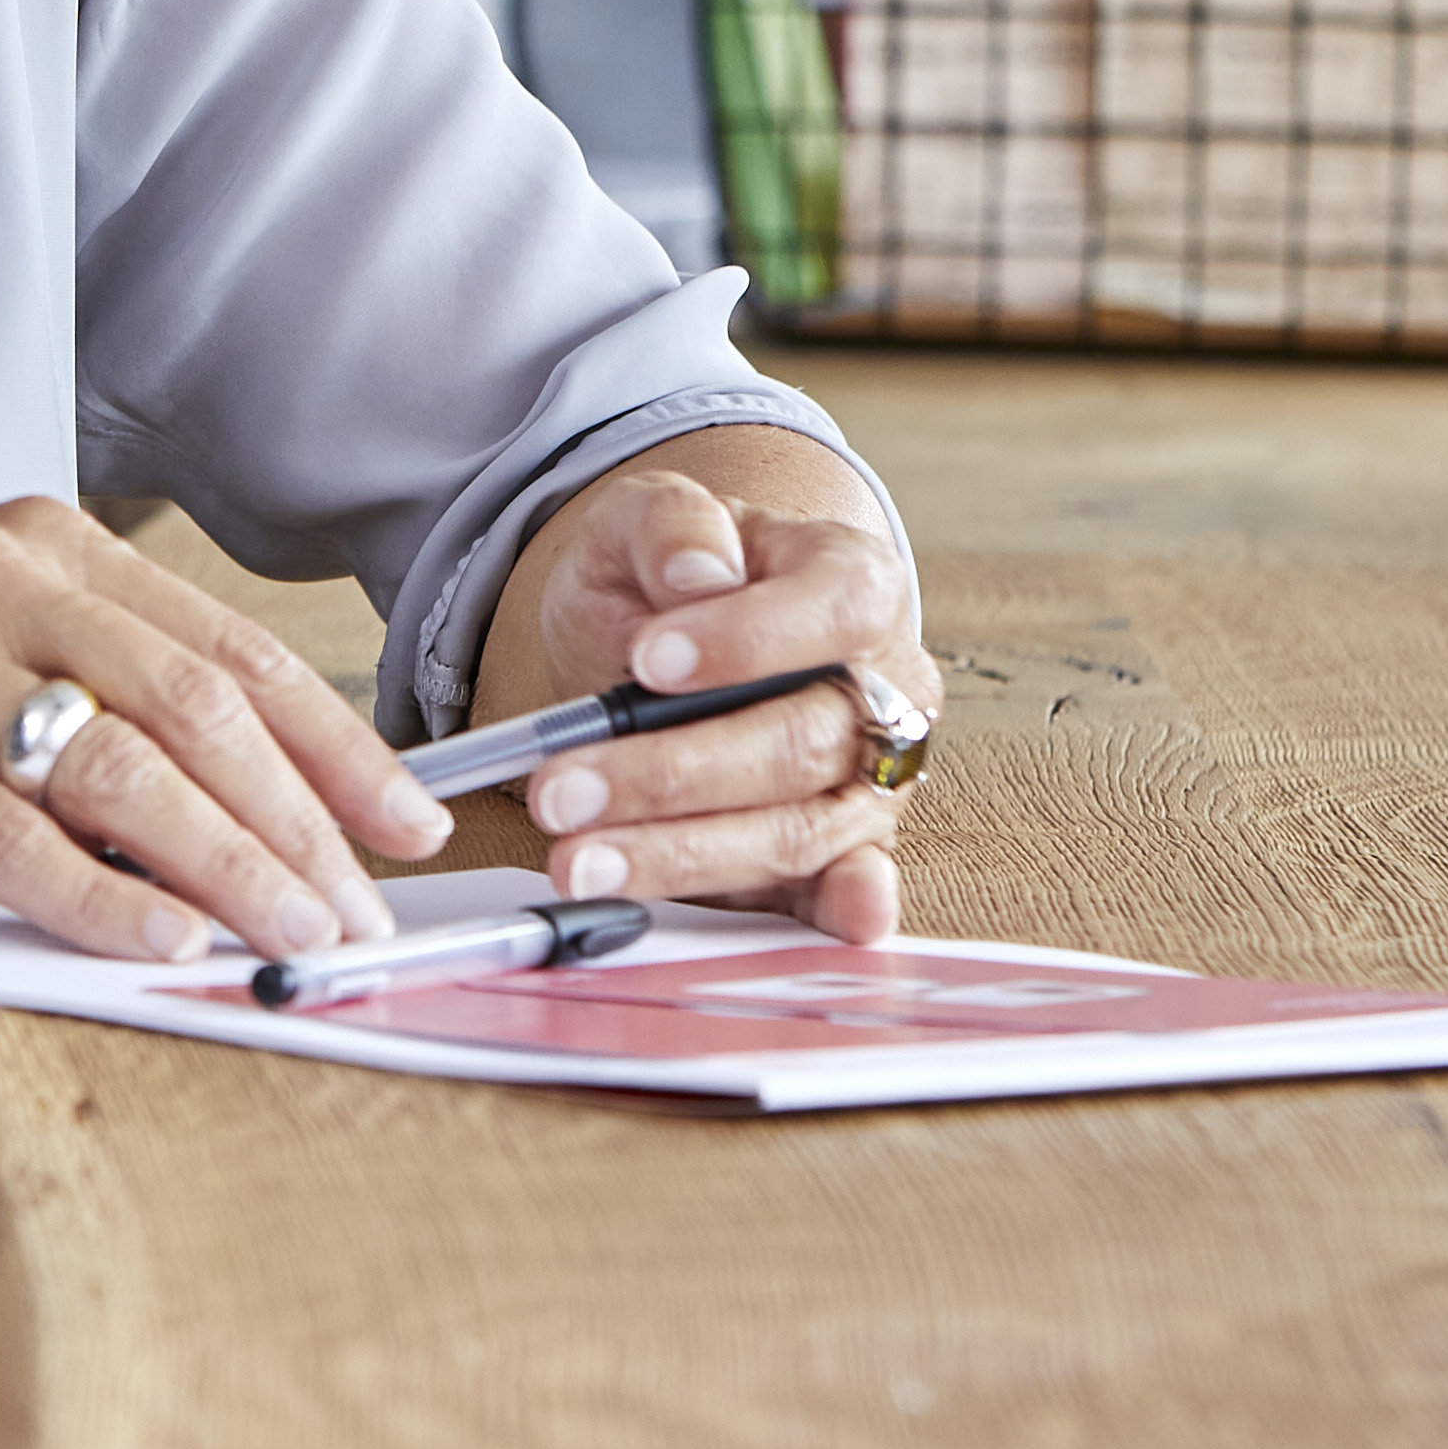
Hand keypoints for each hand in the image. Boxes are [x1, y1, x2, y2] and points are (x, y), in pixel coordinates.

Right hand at [0, 499, 448, 967]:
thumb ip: (71, 687)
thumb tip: (221, 802)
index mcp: (31, 538)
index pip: (223, 647)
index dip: (333, 742)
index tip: (410, 819)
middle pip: (199, 706)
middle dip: (307, 820)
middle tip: (366, 913)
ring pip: (125, 771)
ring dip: (232, 870)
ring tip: (295, 944)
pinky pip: (12, 839)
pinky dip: (102, 905)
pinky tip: (163, 952)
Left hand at [478, 448, 929, 945]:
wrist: (662, 645)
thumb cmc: (666, 584)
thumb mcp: (640, 522)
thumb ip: (671, 524)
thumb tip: (698, 573)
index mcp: (853, 584)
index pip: (833, 608)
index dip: (750, 639)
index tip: (648, 660)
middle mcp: (883, 690)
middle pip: (801, 740)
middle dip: (674, 771)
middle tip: (563, 787)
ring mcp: (866, 781)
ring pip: (795, 827)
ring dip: (682, 851)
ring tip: (577, 857)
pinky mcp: (839, 853)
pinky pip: (842, 887)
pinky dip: (839, 910)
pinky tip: (834, 926)